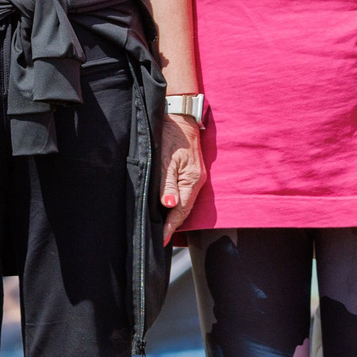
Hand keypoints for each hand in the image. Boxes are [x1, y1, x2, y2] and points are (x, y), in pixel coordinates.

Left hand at [158, 113, 205, 241]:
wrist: (179, 116)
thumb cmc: (170, 136)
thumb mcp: (165, 160)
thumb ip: (167, 184)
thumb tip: (170, 206)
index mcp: (192, 180)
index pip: (181, 211)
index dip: (171, 227)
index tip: (161, 240)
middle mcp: (196, 181)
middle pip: (184, 210)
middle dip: (173, 225)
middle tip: (160, 239)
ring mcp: (195, 177)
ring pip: (185, 202)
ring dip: (174, 216)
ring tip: (162, 230)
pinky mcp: (191, 173)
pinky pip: (185, 194)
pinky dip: (176, 204)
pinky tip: (168, 209)